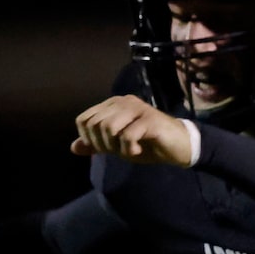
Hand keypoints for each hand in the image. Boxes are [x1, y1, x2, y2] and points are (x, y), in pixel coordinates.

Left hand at [72, 95, 193, 166]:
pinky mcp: (150, 119)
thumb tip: (73, 148)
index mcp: (113, 104)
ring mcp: (137, 108)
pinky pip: (127, 135)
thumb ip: (96, 145)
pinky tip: (137, 151)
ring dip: (114, 146)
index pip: (84, 120)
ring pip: (108, 127)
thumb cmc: (149, 144)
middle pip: (95, 124)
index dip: (88, 139)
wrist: (181, 147)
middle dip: (102, 144)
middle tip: (117, 151)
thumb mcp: (118, 146)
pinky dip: (128, 149)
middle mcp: (123, 101)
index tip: (105, 149)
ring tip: (127, 151)